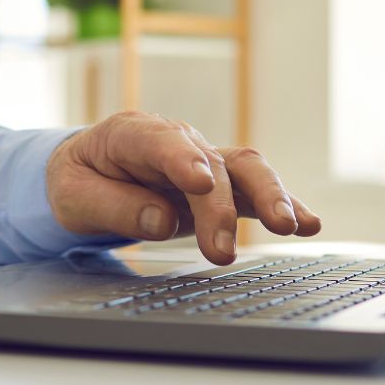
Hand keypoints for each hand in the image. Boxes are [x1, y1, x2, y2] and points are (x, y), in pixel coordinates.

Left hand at [46, 111, 320, 264]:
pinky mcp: (223, 184)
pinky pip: (257, 190)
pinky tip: (310, 223)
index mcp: (132, 134)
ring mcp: (205, 160)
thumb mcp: (73, 196)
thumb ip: (113, 207)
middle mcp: (178, 141)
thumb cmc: (79, 180)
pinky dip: (285, 204)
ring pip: (246, 169)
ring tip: (290, 227)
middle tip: (222, 250)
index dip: (182, 160)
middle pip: (212, 163)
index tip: (199, 183)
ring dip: (270, 197)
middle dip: (222, 206)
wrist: (88, 172)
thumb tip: (161, 220)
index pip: (161, 142)